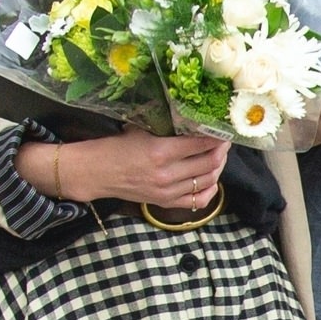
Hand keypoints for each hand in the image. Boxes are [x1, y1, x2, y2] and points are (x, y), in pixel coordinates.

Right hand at [17, 130, 229, 209]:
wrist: (97, 173)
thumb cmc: (117, 147)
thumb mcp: (140, 129)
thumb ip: (167, 126)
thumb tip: (193, 117)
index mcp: (160, 151)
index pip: (201, 144)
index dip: (216, 137)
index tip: (223, 129)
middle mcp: (167, 174)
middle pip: (209, 163)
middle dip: (221, 151)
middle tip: (223, 142)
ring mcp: (167, 191)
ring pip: (207, 181)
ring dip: (218, 168)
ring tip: (218, 157)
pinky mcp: (165, 202)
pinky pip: (197, 200)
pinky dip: (210, 190)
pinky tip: (211, 179)